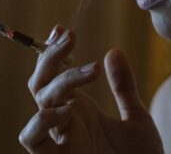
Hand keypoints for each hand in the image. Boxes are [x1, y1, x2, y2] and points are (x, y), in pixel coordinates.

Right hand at [19, 26, 163, 153]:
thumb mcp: (137, 118)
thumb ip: (124, 87)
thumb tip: (113, 51)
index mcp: (80, 112)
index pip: (55, 75)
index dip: (53, 51)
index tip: (62, 29)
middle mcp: (65, 124)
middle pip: (42, 83)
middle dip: (50, 56)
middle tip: (70, 36)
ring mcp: (61, 141)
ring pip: (39, 104)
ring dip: (57, 82)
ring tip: (88, 71)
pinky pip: (34, 140)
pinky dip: (42, 121)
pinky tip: (67, 108)